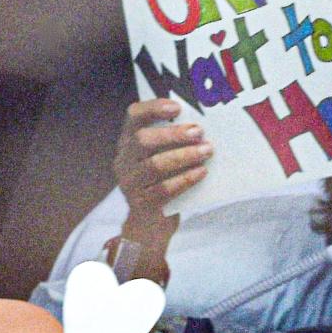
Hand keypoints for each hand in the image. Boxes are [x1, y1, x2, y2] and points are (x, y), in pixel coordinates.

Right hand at [112, 99, 211, 279]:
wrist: (150, 225)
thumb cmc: (162, 182)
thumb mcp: (163, 157)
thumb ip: (174, 141)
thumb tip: (203, 124)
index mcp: (128, 142)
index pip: (133, 116)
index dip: (153, 108)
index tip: (177, 107)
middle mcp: (124, 160)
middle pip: (142, 140)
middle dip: (173, 134)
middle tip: (199, 131)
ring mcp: (130, 183)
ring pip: (154, 165)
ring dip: (184, 156)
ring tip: (207, 151)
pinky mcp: (142, 204)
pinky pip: (164, 190)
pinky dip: (185, 179)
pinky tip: (202, 172)